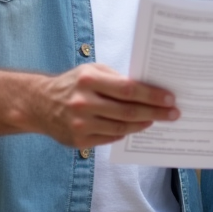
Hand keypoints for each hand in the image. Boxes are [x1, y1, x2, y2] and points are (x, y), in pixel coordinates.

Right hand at [25, 63, 178, 148]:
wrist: (39, 104)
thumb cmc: (72, 84)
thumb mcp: (91, 71)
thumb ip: (116, 79)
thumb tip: (148, 89)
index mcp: (89, 80)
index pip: (128, 89)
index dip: (151, 95)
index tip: (169, 98)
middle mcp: (83, 102)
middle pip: (128, 111)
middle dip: (155, 112)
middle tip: (173, 113)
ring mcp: (80, 124)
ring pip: (121, 128)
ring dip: (143, 124)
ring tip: (156, 120)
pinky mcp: (79, 140)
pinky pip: (110, 138)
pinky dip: (125, 133)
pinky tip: (136, 127)